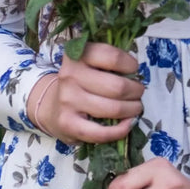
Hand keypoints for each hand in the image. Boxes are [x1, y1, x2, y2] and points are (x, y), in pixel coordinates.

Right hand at [28, 42, 143, 144]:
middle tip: (138, 92)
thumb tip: (137, 74)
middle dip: (136, 90)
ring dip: (132, 109)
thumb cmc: (82, 82)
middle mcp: (70, 76)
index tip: (133, 69)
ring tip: (135, 107)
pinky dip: (120, 130)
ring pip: (113, 108)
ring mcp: (68, 100)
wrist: (52, 106)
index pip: (112, 57)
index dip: (130, 64)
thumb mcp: (91, 63)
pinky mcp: (68, 124)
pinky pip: (101, 132)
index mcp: (78, 56)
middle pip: (117, 86)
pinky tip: (127, 124)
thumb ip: (111, 62)